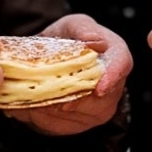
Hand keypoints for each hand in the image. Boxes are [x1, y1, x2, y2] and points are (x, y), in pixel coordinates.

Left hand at [8, 14, 130, 135]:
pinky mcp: (82, 123)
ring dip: (51, 107)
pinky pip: (63, 125)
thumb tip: (93, 40)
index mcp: (115, 54)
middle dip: (71, 97)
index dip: (112, 77)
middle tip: (43, 90)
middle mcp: (113, 85)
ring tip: (29, 96)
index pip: (122, 64)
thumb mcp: (71, 25)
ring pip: (78, 115)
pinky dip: (43, 117)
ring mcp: (100, 108)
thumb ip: (81, 28)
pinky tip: (30, 106)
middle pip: (100, 99)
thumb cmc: (68, 39)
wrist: (52, 60)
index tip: (99, 88)